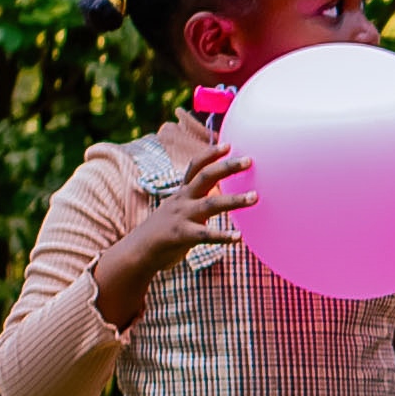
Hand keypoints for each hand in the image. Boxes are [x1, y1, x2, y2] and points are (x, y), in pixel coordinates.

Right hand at [92, 140, 250, 328]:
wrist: (139, 251)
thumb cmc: (166, 230)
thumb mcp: (180, 209)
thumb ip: (197, 199)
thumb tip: (218, 192)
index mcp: (183, 193)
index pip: (195, 167)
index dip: (210, 154)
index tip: (228, 144)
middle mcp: (182, 200)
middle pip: (205, 177)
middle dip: (227, 167)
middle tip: (249, 160)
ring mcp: (181, 217)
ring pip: (211, 204)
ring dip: (234, 200)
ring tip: (256, 197)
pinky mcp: (181, 235)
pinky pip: (205, 235)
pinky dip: (223, 236)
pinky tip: (239, 238)